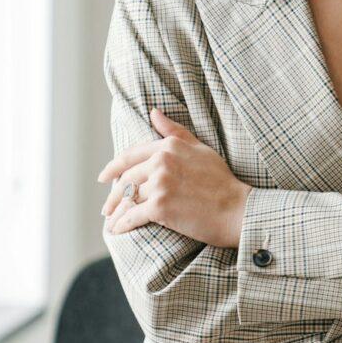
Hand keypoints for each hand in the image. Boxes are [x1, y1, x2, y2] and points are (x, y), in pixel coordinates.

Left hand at [98, 108, 252, 248]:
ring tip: (111, 220)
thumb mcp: (201, 149)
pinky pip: (132, 216)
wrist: (237, 209)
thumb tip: (153, 112)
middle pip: (125, 179)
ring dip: (116, 212)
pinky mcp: (160, 207)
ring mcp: (160, 184)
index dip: (113, 168)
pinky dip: (122, 224)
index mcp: (169, 146)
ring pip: (127, 199)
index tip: (104, 178)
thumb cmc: (222, 181)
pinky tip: (117, 230)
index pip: (130, 156)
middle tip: (107, 207)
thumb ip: (175, 132)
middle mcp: (161, 162)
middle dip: (113, 195)